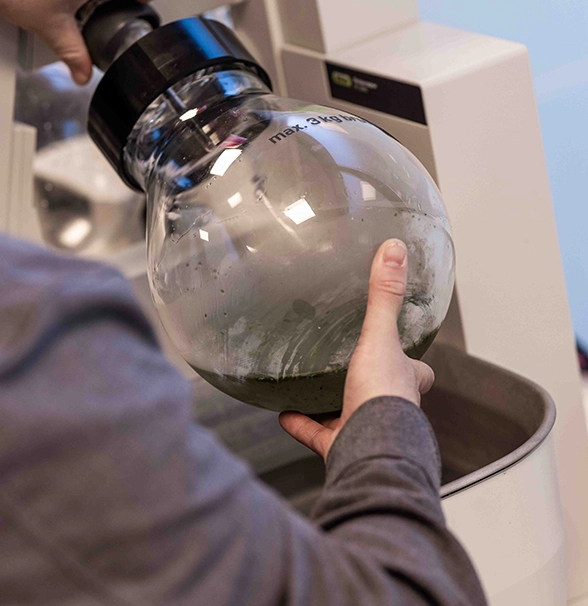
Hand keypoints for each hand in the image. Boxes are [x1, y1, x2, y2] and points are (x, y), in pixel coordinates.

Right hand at [279, 239, 434, 461]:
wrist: (369, 453)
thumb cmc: (383, 396)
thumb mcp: (380, 337)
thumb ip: (383, 295)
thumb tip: (395, 248)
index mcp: (404, 382)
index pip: (418, 371)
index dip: (413, 360)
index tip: (402, 348)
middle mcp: (389, 408)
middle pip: (384, 394)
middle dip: (369, 382)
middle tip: (349, 363)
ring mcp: (364, 430)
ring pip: (350, 415)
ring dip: (332, 405)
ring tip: (310, 385)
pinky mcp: (340, 448)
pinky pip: (318, 434)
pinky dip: (302, 424)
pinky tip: (283, 413)